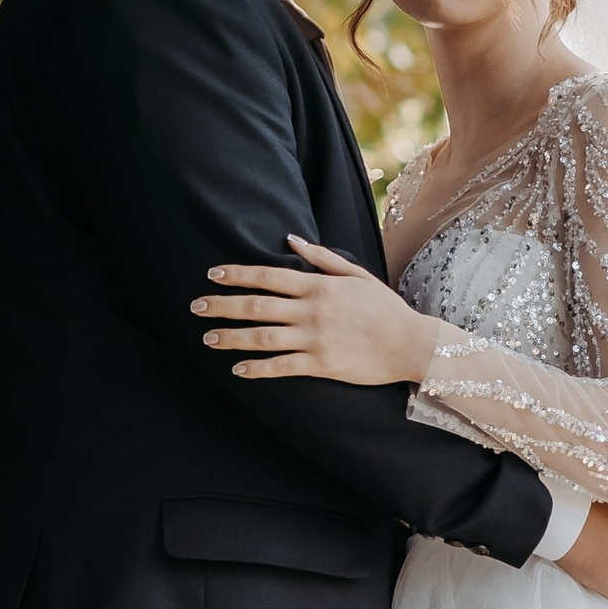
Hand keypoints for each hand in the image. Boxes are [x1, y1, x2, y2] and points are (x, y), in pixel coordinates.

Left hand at [193, 240, 442, 388]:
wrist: (411, 343)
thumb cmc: (385, 307)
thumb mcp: (356, 275)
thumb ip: (322, 258)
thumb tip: (291, 239)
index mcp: (319, 286)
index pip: (268, 276)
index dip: (237, 275)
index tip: (212, 275)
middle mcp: (312, 310)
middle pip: (257, 306)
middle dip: (222, 305)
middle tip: (196, 307)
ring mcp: (315, 338)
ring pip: (262, 337)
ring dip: (231, 337)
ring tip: (207, 338)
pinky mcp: (321, 365)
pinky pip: (281, 366)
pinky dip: (257, 368)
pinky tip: (237, 370)